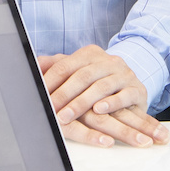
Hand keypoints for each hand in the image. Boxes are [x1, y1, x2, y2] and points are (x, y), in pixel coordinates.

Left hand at [38, 47, 167, 147]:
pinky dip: (111, 103)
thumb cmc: (100, 81)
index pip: (65, 65)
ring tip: (67, 116)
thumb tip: (32, 64)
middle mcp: (108, 61)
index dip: (50, 81)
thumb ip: (56, 67)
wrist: (133, 84)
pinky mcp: (137, 89)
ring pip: (101, 86)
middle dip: (64, 95)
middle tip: (51, 110)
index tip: (38, 96)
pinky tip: (99, 111)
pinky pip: (123, 95)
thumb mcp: (78, 72)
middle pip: (82, 76)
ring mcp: (124, 74)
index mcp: (90, 54)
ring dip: (82, 103)